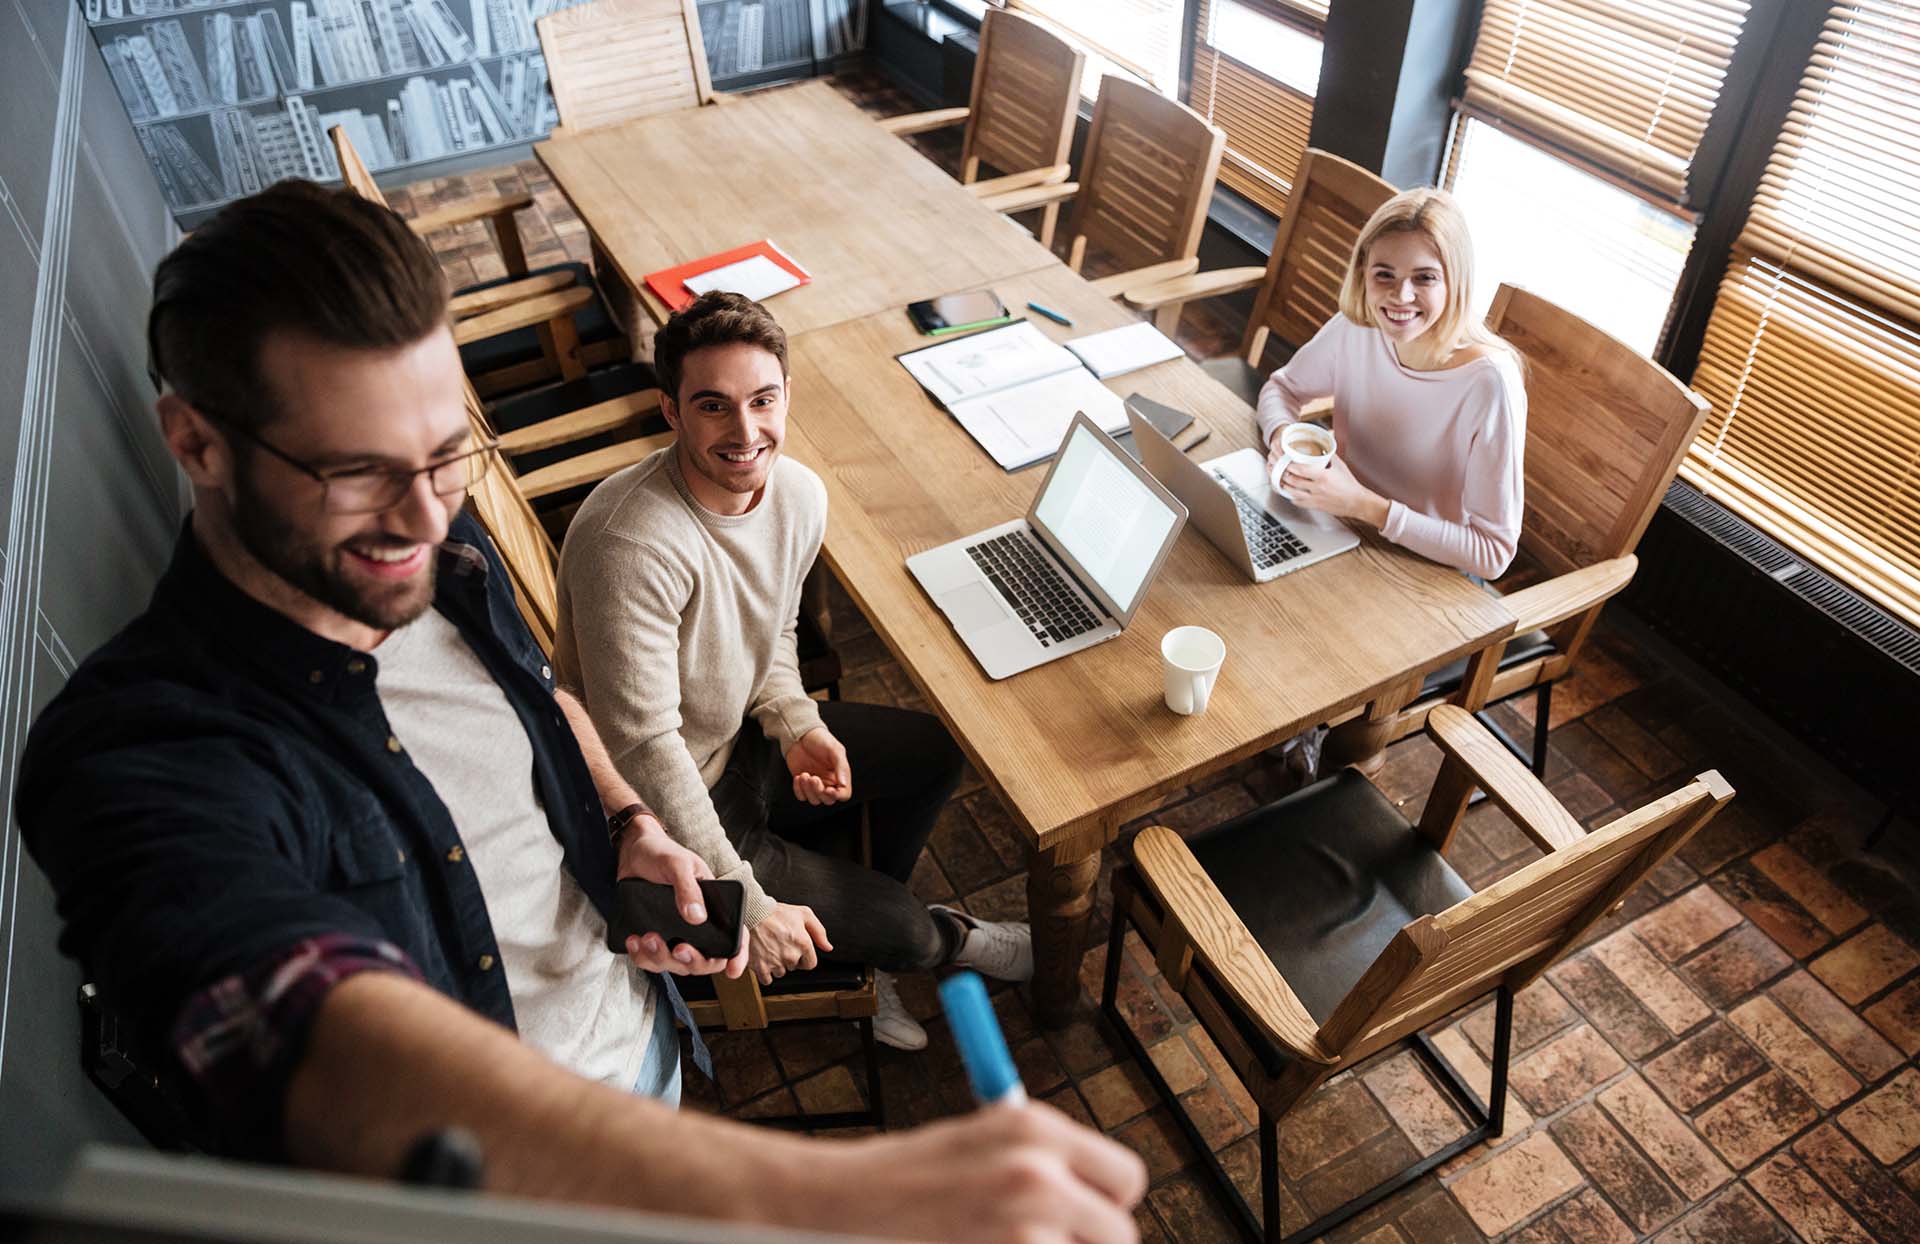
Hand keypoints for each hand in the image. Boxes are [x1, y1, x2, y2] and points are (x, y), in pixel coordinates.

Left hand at [615, 814, 747, 978]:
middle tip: (677, 948)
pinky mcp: (657, 936)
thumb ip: (688, 889)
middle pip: (706, 959)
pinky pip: (652, 960)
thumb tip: (697, 918)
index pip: (735, 935)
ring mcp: (677, 933)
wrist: (633, 852)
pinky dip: (642, 956)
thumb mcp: (678, 864)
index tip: (731, 970)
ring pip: (677, 964)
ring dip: (661, 958)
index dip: (738, 955)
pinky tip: (634, 939)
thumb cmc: (662, 853)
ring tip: (646, 937)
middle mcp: (699, 925)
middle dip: (691, 961)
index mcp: (714, 906)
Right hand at [747, 901, 830, 985]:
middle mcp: (790, 955)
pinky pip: (767, 980)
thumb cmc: (777, 912)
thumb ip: (819, 932)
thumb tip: (827, 947)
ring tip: (771, 949)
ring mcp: (775, 962)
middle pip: (794, 967)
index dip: (804, 958)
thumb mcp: (804, 914)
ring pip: (781, 973)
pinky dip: (765, 972)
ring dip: (777, 965)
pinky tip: (764, 959)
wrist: (753, 913)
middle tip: (781, 945)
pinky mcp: (760, 966)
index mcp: (803, 944)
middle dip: (789, 959)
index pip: (810, 964)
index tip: (797, 952)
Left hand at [785, 726, 850, 805]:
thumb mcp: (835, 750)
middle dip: (820, 791)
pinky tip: (799, 777)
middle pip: (828, 800)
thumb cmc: (820, 739)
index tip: (829, 789)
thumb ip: (842, 767)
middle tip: (814, 777)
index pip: (844, 794)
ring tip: (805, 775)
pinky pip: (801, 796)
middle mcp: (828, 781)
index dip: (837, 795)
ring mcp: (815, 784)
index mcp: (840, 775)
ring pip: (815, 800)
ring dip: (808, 790)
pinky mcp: (802, 784)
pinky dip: (799, 790)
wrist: (800, 734)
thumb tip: (843, 784)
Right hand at [820, 1101, 1147, 1243]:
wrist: (848, 1199)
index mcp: (1037, 1127)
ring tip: (997, 1242)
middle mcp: (1038, 1171)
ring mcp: (1022, 1224)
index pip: (1126, 1177)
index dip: (1108, 1203)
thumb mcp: (986, 1138)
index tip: (1087, 1216)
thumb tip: (1098, 1198)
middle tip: (1042, 1239)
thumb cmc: (914, 1173)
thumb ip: (1047, 1161)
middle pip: (1119, 1234)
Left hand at [1279, 452, 1391, 526]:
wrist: (1357, 501)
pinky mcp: (1315, 506)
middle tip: (1278, 468)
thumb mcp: (1339, 465)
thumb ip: (1329, 453)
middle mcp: (1317, 488)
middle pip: (1293, 480)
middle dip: (1282, 473)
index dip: (1288, 464)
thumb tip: (1326, 439)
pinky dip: (1291, 497)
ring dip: (1284, 485)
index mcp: (1323, 476)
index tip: (1284, 459)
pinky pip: (1298, 502)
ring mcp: (1315, 498)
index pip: (1300, 469)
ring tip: (1280, 478)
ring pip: (1292, 492)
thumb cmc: (1349, 483)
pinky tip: (1289, 492)